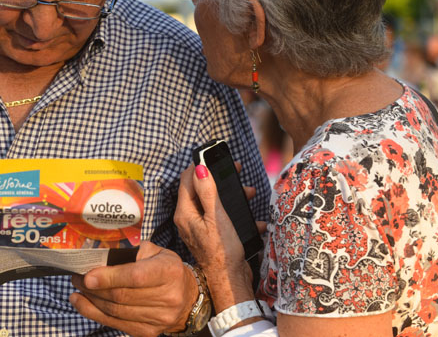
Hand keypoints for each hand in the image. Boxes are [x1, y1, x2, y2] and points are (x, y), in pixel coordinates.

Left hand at [70, 241, 196, 336]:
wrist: (186, 297)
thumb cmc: (165, 269)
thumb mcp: (155, 252)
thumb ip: (131, 253)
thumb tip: (100, 261)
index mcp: (169, 271)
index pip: (135, 277)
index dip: (109, 278)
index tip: (88, 277)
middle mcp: (168, 297)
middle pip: (122, 296)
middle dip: (94, 288)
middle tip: (77, 278)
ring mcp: (159, 319)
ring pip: (116, 312)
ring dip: (91, 301)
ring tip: (77, 290)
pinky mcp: (148, 332)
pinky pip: (116, 324)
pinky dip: (94, 314)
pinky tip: (82, 303)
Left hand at [174, 164, 257, 312]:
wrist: (230, 280)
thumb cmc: (222, 251)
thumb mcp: (217, 217)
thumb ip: (208, 192)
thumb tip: (199, 168)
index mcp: (185, 212)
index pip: (186, 180)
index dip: (199, 165)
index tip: (213, 157)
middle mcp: (188, 218)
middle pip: (201, 189)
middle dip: (219, 179)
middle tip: (235, 170)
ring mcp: (199, 226)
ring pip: (214, 202)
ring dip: (232, 196)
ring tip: (249, 193)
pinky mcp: (210, 234)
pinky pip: (221, 216)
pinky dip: (236, 214)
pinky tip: (253, 220)